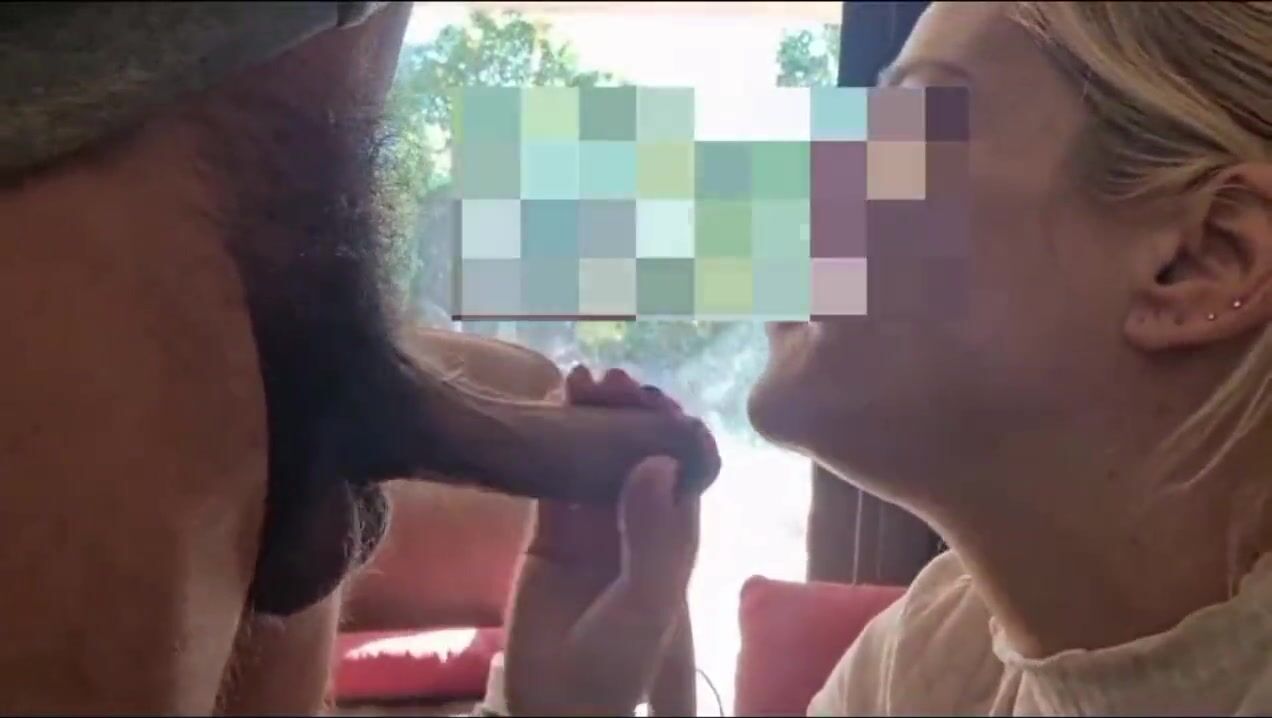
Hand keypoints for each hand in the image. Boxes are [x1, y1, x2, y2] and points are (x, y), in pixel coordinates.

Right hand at [503, 367, 715, 715]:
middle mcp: (634, 523)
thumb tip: (658, 461)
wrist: (556, 701)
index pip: (679, 469)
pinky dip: (548, 445)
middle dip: (626, 413)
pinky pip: (549, 479)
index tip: (654, 397)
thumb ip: (653, 534)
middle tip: (612, 378)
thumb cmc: (616, 659)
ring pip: (591, 458)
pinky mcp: (547, 531)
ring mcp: (590, 525)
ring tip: (578, 379)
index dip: (669, 428)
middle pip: (633, 453)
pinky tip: (545, 410)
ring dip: (588, 419)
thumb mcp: (646, 600)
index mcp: (672, 537)